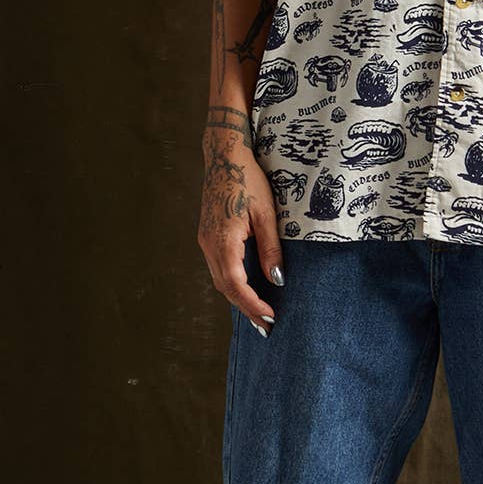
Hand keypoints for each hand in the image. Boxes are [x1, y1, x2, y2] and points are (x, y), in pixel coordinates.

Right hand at [199, 114, 283, 333]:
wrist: (224, 157)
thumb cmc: (248, 180)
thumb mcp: (266, 214)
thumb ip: (270, 248)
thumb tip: (277, 279)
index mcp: (223, 240)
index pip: (236, 284)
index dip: (252, 304)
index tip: (270, 318)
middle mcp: (209, 244)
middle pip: (225, 287)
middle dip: (246, 308)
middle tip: (266, 327)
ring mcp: (205, 241)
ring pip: (220, 279)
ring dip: (238, 298)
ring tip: (258, 314)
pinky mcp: (208, 236)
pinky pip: (218, 268)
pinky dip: (232, 284)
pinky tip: (246, 290)